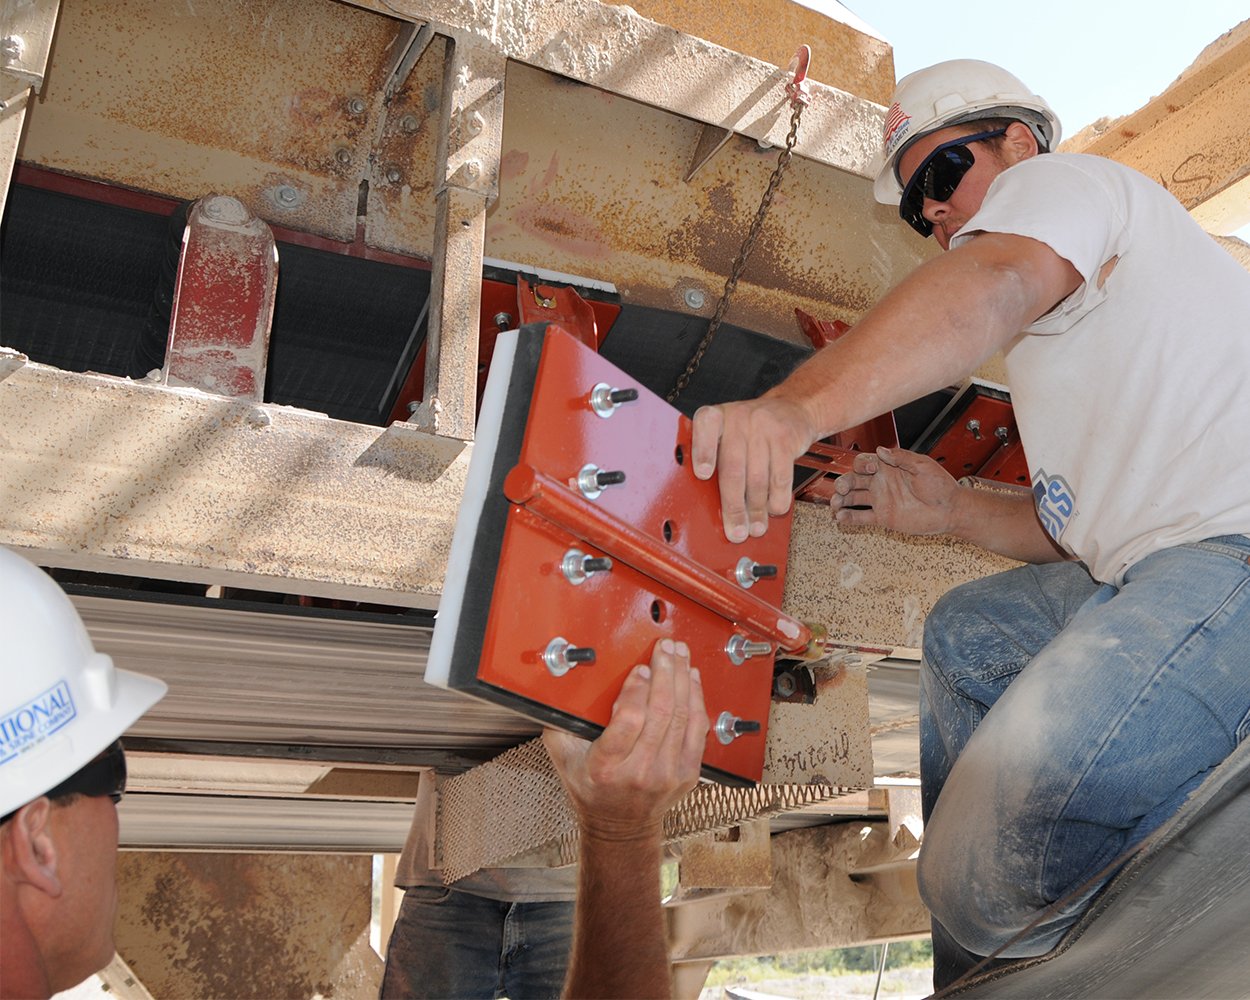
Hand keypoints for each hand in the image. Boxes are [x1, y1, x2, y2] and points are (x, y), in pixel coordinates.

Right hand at [543, 639, 708, 840]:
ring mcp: (667, 774)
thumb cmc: (591, 788)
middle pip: (661, 712)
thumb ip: (561, 723)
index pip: (629, 721)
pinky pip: (697, 729)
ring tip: (680, 654)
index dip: (637, 689)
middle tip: (664, 648)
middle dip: (665, 672)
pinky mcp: (687, 773)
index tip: (639, 668)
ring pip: (683, 716)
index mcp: (606, 766)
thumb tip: (561, 686)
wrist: (620, 826)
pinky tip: (691, 679)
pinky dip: (696, 699)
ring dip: (682, 679)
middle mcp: (640, 771)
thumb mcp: (564, 758)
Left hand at [691, 396, 816, 542]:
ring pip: (758, 478)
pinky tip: (773, 510)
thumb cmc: (750, 430)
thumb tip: (708, 504)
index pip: (704, 429)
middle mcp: (738, 418)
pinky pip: (781, 476)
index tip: (703, 475)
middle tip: (735, 531)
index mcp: (716, 417)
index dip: (703, 452)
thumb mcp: (727, 432)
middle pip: (733, 468)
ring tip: (755, 527)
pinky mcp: (786, 439)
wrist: (792, 409)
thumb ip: (715, 457)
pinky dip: (777, 498)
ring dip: (757, 509)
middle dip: (734, 506)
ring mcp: (763, 427)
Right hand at [830, 446, 958, 535]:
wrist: (949, 509)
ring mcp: (880, 500)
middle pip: (853, 480)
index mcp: (888, 467)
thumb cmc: (940, 485)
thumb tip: (880, 450)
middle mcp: (880, 483)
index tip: (871, 470)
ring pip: (853, 499)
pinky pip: (862, 517)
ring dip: (841, 500)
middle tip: (841, 488)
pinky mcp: (883, 518)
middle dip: (843, 483)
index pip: (865, 463)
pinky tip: (840, 517)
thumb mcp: (922, 465)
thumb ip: (901, 458)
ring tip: (835, 504)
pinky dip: (849, 518)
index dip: (862, 465)